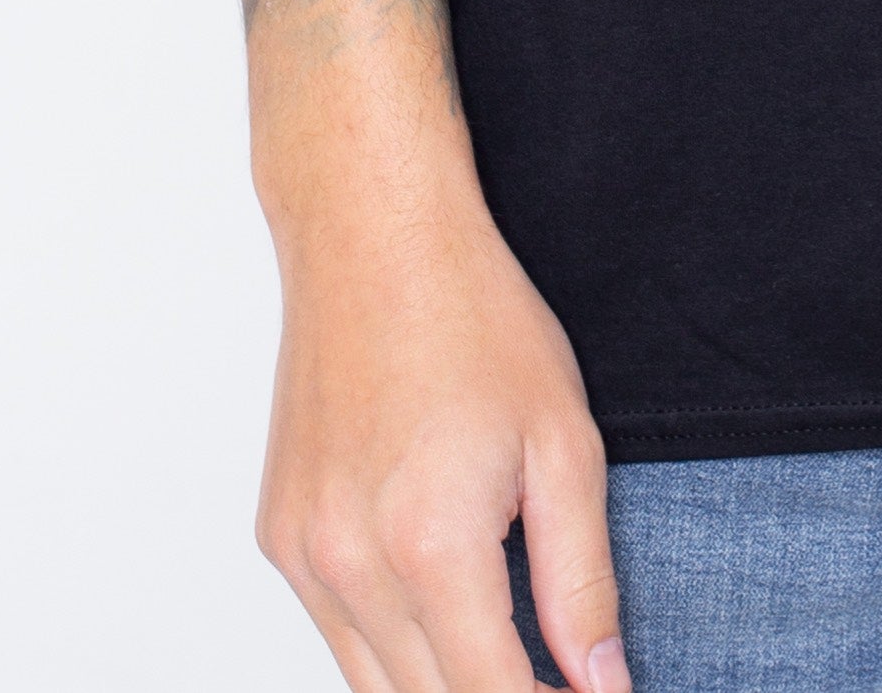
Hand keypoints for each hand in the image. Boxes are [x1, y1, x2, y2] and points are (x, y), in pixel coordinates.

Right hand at [257, 187, 625, 692]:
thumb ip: (583, 581)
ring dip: (440, 684)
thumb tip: (602, 683)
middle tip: (557, 681)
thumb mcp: (564, 443)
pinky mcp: (280, 537)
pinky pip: (336, 634)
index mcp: (431, 546)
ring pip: (373, 688)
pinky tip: (440, 607)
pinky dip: (389, 646)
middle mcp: (351, 564)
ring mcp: (303, 555)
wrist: (373, 234)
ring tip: (507, 653)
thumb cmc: (472, 315)